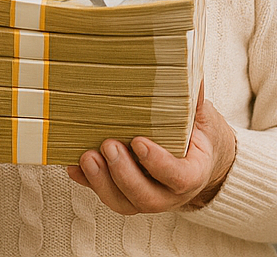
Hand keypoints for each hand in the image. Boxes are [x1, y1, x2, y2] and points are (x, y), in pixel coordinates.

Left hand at [66, 85, 236, 214]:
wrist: (198, 161)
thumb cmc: (198, 137)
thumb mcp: (203, 119)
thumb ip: (196, 101)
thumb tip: (192, 74)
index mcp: (193, 174)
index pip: (178, 177)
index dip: (158, 164)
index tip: (139, 142)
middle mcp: (169, 193)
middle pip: (146, 197)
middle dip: (123, 174)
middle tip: (108, 145)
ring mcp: (146, 197)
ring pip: (123, 202)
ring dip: (101, 182)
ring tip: (86, 156)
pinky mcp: (125, 195)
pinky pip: (105, 194)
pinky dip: (88, 182)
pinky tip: (73, 166)